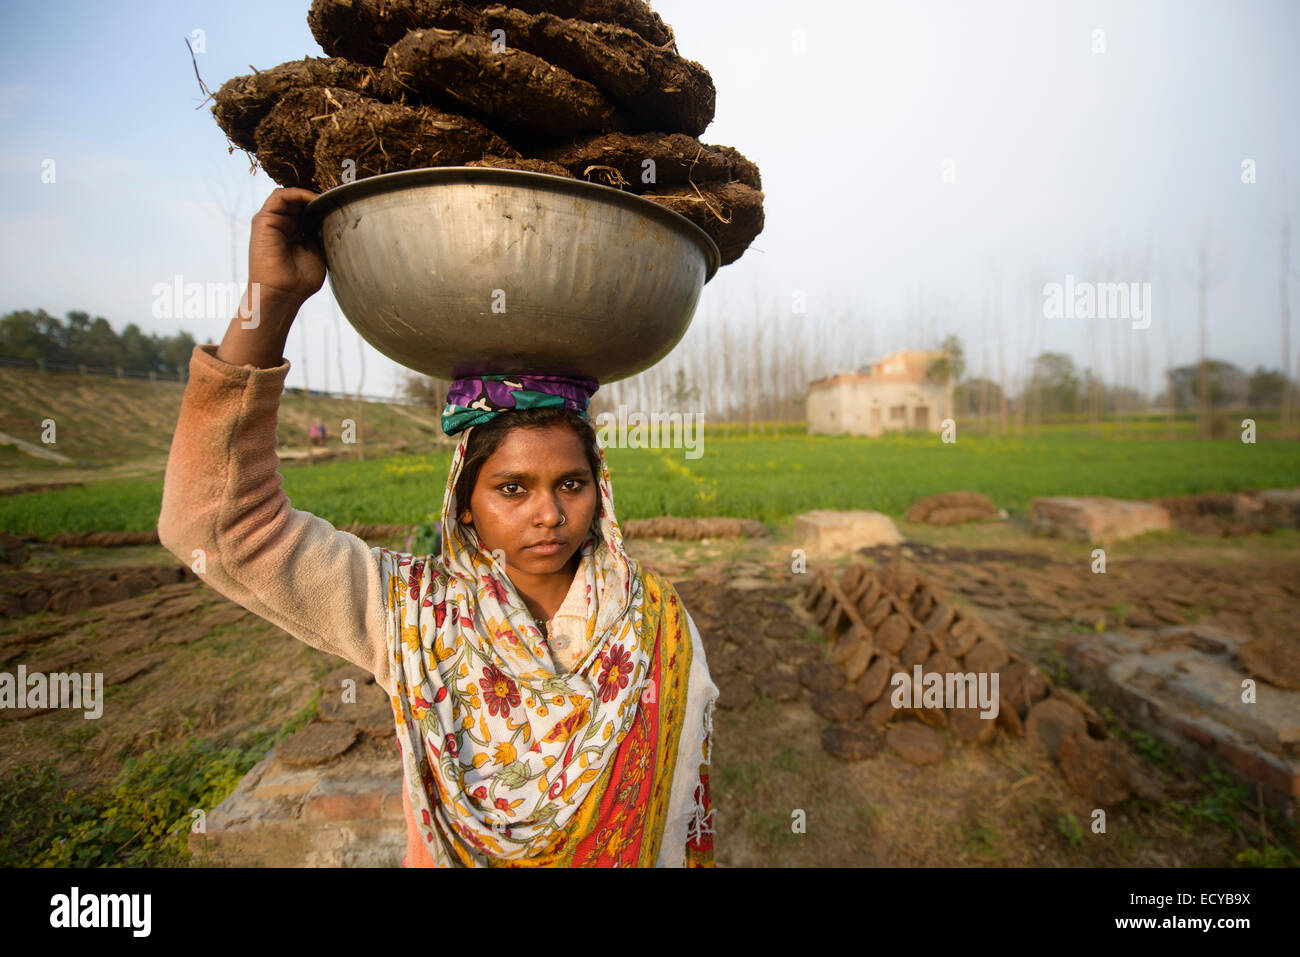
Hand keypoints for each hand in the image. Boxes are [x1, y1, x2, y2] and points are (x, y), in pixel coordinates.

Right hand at [248, 187, 325, 308]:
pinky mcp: (263, 220)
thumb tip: (336, 219)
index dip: (321, 204)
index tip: (340, 203)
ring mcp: (271, 221)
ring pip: (288, 195)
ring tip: (325, 196)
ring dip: (307, 192)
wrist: (282, 293)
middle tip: (336, 194)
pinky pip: (279, 196)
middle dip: (316, 195)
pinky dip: (297, 193)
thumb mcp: (317, 253)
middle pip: (297, 200)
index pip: (306, 209)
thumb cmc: (299, 281)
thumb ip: (321, 235)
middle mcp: (280, 225)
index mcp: (293, 232)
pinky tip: (313, 198)